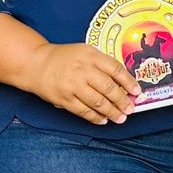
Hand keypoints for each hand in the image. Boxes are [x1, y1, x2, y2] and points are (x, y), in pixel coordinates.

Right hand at [21, 43, 139, 124]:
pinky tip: (103, 120)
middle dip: (122, 101)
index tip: (136, 91)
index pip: (115, 69)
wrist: (35, 63)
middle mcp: (83, 70)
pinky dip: (95, 117)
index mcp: (91, 56)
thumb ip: (103, 64)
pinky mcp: (63, 98)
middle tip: (131, 109)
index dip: (129, 82)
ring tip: (120, 118)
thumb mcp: (86, 52)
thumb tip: (123, 83)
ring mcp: (73, 85)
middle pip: (108, 88)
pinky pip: (83, 111)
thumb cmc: (65, 58)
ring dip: (112, 112)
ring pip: (98, 102)